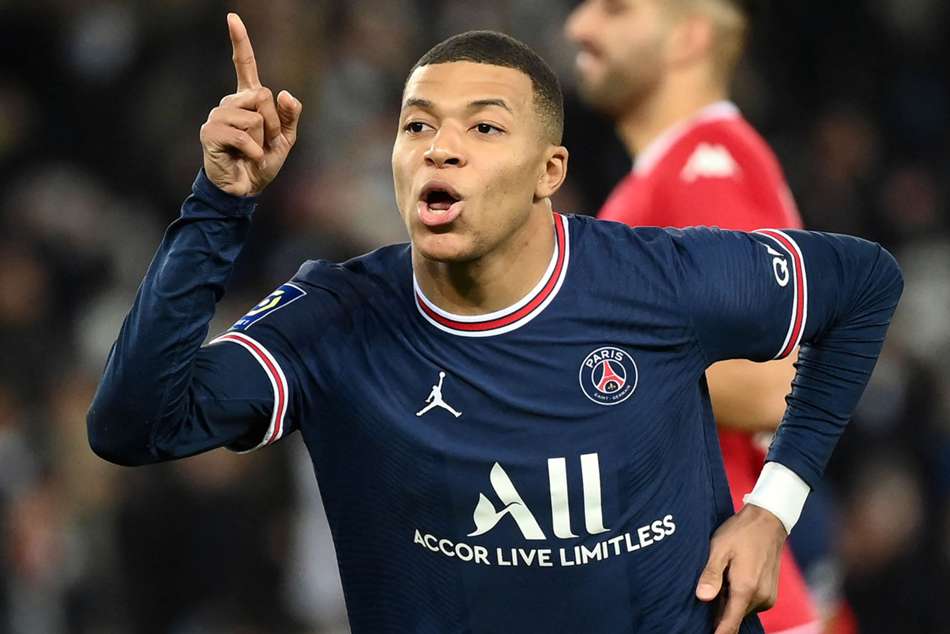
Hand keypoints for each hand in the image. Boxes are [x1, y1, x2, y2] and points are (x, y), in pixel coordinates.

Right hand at [200, 13, 302, 195]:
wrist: (244, 189)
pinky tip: (244, 157)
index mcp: (247, 100)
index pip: (244, 66)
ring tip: (251, 151)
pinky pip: (243, 134)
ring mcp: (217, 116)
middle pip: (262, 95)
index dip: (240, 42)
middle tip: (263, 143)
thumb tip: (285, 92)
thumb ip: (290, 117)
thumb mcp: (285, 140)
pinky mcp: (209, 132)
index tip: (232, 17)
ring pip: (254, 116)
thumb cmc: (261, 163)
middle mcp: (230, 103)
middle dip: (273, 123)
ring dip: (261, 139)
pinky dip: (252, 150)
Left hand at [695, 504, 786, 633]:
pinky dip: (739, 596)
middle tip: (708, 587)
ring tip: (722, 576)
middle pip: (733, 616)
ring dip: (729, 601)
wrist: (768, 521)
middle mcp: (760, 598)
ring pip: (741, 609)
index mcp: (746, 589)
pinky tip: (732, 577)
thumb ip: (711, 574)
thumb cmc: (741, 533)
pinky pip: (750, 603)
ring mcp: (768, 597)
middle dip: (718, 609)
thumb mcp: (719, 549)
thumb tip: (702, 598)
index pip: (730, 624)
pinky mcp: (771, 594)